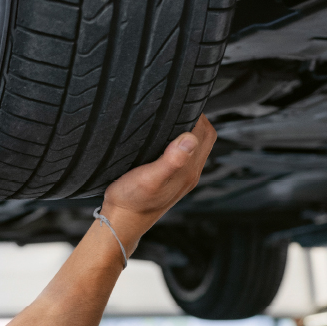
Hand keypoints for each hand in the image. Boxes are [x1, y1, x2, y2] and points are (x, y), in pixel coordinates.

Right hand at [102, 115, 216, 236]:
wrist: (121, 222)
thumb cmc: (131, 202)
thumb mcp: (148, 178)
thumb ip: (171, 160)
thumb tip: (189, 139)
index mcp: (188, 170)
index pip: (206, 134)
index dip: (198, 115)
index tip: (182, 103)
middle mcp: (189, 173)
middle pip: (204, 138)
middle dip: (195, 119)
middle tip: (177, 106)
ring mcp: (181, 178)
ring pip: (194, 146)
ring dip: (187, 130)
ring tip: (170, 118)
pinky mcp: (170, 180)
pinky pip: (182, 155)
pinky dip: (178, 142)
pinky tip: (162, 140)